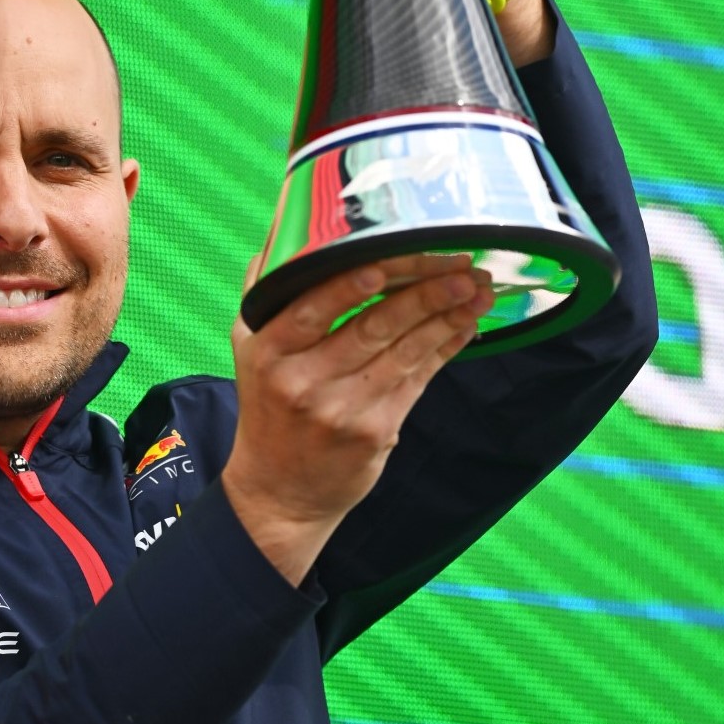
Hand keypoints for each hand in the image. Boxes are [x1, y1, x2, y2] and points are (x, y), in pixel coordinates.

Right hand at [223, 253, 493, 584]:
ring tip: (475, 287)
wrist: (280, 490)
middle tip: (457, 264)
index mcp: (268, 351)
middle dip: (420, 291)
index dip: (349, 285)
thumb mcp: (249, 348)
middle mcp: (303, 381)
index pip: (310, 308)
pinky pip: (419, 379)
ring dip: (445, 315)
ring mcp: (343, 409)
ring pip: (403, 351)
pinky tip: (465, 323)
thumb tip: (286, 233)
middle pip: (370, 326)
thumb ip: (267, 292)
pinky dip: (445, 346)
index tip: (385, 259)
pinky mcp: (377, 431)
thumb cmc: (270, 405)